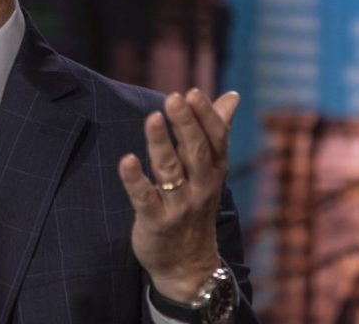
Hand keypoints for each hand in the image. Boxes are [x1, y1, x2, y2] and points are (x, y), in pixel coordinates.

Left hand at [118, 89, 239, 301]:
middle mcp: (200, 186)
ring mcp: (178, 205)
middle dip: (186, 124)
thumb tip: (232, 96)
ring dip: (161, 143)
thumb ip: (217, 130)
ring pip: (170, 170)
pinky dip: (135, 179)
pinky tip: (126, 160)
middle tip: (175, 97)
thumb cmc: (197, 205)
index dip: (205, 116)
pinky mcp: (155, 220)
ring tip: (153, 117)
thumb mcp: (211, 170)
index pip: (215, 139)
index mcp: (214, 170)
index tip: (193, 92)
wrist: (189, 266)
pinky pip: (144, 198)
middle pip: (196, 151)